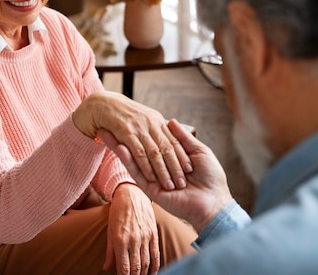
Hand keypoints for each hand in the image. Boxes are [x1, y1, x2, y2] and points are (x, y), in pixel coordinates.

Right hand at [73, 91, 191, 190]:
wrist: (99, 103)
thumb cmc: (120, 112)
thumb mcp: (148, 117)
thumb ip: (158, 127)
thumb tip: (174, 139)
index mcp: (156, 120)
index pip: (173, 141)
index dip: (181, 155)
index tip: (190, 169)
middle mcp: (150, 124)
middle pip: (167, 149)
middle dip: (175, 167)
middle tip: (183, 182)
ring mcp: (139, 129)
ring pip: (154, 154)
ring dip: (162, 171)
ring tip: (170, 185)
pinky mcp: (126, 134)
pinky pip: (138, 153)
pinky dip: (145, 166)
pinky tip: (151, 178)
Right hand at [101, 119, 232, 232]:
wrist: (213, 201)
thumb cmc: (210, 175)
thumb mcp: (198, 150)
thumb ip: (182, 137)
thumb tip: (171, 120)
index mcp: (172, 157)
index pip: (153, 139)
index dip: (141, 128)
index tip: (128, 115)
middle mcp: (160, 166)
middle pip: (138, 146)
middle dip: (123, 134)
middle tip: (108, 121)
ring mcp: (154, 177)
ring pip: (133, 158)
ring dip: (118, 144)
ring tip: (103, 131)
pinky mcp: (150, 188)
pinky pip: (136, 172)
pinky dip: (127, 159)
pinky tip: (118, 146)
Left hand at [103, 183, 158, 274]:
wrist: (131, 194)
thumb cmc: (117, 212)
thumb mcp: (110, 230)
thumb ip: (109, 251)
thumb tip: (106, 268)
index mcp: (120, 240)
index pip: (124, 267)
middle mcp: (133, 239)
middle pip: (136, 267)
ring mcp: (145, 236)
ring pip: (146, 262)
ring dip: (144, 274)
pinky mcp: (153, 233)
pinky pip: (156, 253)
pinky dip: (155, 265)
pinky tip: (153, 272)